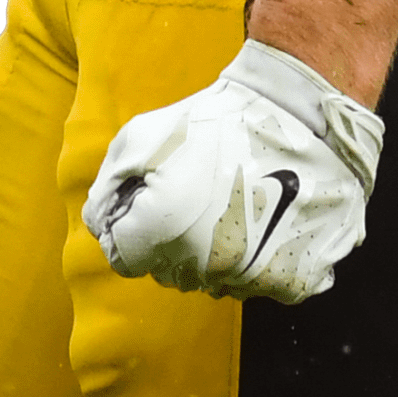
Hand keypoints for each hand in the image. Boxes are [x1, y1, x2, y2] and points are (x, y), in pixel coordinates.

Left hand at [82, 39, 384, 304]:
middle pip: (169, 272)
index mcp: (162, 232)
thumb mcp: (140, 136)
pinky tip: (267, 220)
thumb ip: (108, 189)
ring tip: (234, 201)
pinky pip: (261, 285)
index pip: (125, 257)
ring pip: (215, 281)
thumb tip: (100, 226)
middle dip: (173, 240)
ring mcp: (251, 278)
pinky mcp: (292, 280)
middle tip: (199, 192)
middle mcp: (204, 266)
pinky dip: (261, 260)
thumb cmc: (214, 120)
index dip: (136, 223)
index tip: (158, 194)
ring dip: (216, 252)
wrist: (297, 111)